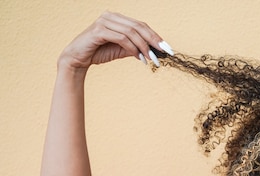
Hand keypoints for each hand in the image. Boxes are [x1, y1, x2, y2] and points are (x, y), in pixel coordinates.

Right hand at [58, 11, 173, 70]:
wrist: (77, 59)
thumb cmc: (99, 52)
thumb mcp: (122, 49)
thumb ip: (136, 47)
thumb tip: (154, 51)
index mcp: (117, 18)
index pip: (141, 25)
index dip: (155, 36)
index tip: (167, 48)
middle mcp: (110, 16)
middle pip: (139, 26)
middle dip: (154, 40)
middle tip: (164, 53)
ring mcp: (104, 21)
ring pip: (132, 32)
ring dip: (144, 47)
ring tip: (151, 59)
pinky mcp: (98, 31)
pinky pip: (122, 38)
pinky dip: (133, 49)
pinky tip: (139, 58)